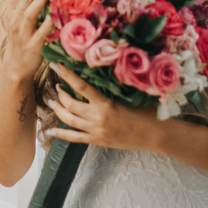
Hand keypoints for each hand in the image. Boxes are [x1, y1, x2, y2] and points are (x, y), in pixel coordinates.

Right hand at [0, 0, 54, 82]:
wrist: (16, 67)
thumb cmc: (20, 40)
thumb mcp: (18, 17)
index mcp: (13, 12)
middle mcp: (15, 21)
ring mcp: (23, 34)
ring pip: (29, 14)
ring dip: (38, 0)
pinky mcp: (33, 47)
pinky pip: (40, 34)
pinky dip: (45, 25)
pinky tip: (52, 17)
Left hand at [46, 63, 160, 151]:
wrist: (157, 135)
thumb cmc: (148, 113)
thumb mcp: (131, 96)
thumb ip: (115, 88)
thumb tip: (103, 74)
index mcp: (106, 104)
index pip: (81, 86)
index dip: (66, 75)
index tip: (55, 66)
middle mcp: (98, 118)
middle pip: (70, 104)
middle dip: (60, 94)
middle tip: (56, 86)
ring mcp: (96, 131)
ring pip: (69, 120)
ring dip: (58, 110)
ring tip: (51, 102)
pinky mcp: (98, 141)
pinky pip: (74, 138)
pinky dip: (61, 134)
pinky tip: (50, 131)